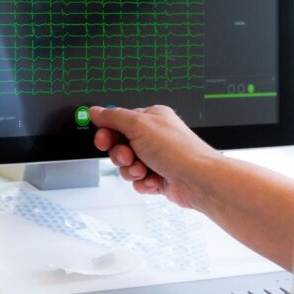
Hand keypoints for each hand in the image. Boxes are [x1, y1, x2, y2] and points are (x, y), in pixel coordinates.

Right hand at [90, 105, 219, 209]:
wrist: (197, 179)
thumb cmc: (177, 150)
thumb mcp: (139, 125)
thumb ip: (113, 117)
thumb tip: (96, 111)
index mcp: (151, 118)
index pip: (119, 122)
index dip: (108, 133)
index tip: (104, 141)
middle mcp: (154, 137)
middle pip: (120, 146)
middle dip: (121, 155)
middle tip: (129, 157)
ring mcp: (157, 158)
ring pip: (127, 166)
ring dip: (131, 170)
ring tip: (144, 170)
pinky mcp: (159, 177)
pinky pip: (138, 181)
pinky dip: (142, 182)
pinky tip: (153, 180)